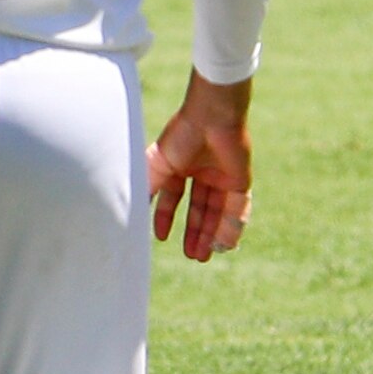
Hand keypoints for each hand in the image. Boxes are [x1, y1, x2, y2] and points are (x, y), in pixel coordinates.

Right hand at [149, 71, 253, 261]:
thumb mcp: (157, 166)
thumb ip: (147, 189)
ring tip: (204, 256)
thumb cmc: (182, 134)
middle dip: (194, 232)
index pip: (173, 197)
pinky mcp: (240, 180)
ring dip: (211, 234)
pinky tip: (223, 245)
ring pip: (217, 212)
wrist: (212, 117)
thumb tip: (132, 213)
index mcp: (179, 165)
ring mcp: (222, 176)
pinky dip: (230, 228)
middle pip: (198, 209)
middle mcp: (201, 172)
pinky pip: (236, 209)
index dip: (166, 218)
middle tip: (191, 256)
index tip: (161, 238)